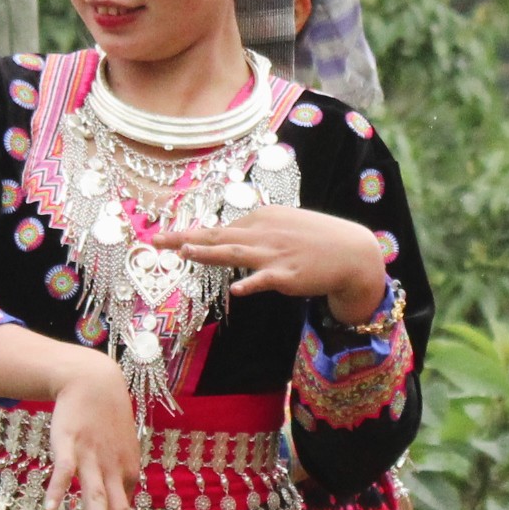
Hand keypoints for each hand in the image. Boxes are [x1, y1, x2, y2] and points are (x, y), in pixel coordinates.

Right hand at [46, 365, 141, 509]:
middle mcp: (113, 470)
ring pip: (95, 495)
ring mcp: (91, 458)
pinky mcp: (69, 445)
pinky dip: (57, 491)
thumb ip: (119, 481)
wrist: (95, 381)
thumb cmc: (107, 421)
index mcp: (127, 475)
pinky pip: (63, 472)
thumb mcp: (121, 454)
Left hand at [148, 205, 392, 325]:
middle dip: (185, 238)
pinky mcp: (287, 275)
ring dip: (210, 252)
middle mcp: (263, 232)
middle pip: (217, 235)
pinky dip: (251, 284)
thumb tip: (234, 236)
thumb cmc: (317, 240)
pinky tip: (237, 290)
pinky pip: (264, 280)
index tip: (168, 239)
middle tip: (156, 240)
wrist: (351, 253)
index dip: (193, 234)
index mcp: (260, 219)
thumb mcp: (284, 227)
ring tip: (186, 251)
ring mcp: (274, 254)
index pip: (221, 228)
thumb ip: (257, 232)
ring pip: (234, 252)